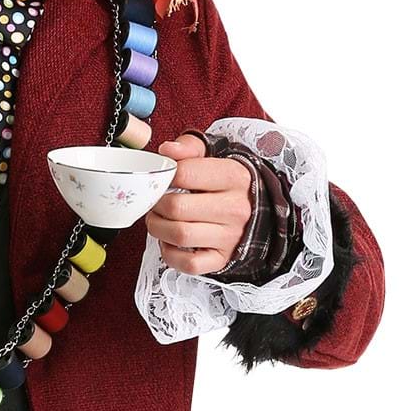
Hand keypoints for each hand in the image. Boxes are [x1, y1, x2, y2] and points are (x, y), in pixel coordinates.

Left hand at [144, 134, 252, 272]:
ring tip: (158, 220)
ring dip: (158, 229)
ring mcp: (230, 237)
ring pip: (179, 236)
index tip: (163, 180)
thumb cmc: (226, 184)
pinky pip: (188, 264)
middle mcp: (235, 208)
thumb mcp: (214, 156)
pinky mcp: (221, 259)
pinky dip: (170, 254)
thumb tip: (168, 150)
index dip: (164, 176)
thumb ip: (190, 147)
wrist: (255, 210)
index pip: (184, 173)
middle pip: (177, 208)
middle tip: (156, 203)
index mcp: (234, 177)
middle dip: (156, 205)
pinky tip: (170, 242)